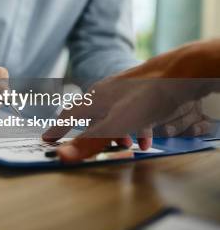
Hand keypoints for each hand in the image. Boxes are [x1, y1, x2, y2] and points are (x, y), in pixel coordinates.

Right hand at [42, 77, 208, 162]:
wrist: (181, 72)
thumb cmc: (147, 97)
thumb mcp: (116, 124)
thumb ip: (89, 141)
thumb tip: (61, 156)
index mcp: (94, 99)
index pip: (69, 115)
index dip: (58, 129)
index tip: (48, 138)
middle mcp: (105, 92)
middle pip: (90, 114)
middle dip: (91, 133)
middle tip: (89, 147)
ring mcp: (124, 90)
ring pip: (112, 114)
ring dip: (115, 133)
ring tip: (124, 147)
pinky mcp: (142, 91)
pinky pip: (132, 112)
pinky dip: (134, 127)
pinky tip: (145, 138)